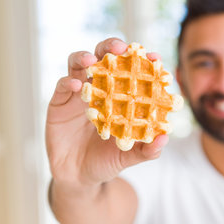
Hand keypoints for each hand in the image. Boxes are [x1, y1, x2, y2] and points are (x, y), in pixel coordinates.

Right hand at [45, 38, 166, 186]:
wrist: (79, 177)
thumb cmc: (107, 161)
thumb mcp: (129, 156)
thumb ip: (147, 150)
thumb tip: (164, 139)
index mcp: (119, 96)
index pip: (130, 71)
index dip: (142, 61)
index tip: (154, 57)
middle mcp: (99, 89)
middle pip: (103, 58)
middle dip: (110, 47)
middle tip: (120, 48)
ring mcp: (78, 94)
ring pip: (78, 64)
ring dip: (84, 57)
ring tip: (91, 60)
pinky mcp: (59, 103)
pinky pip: (62, 86)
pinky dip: (68, 82)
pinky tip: (76, 86)